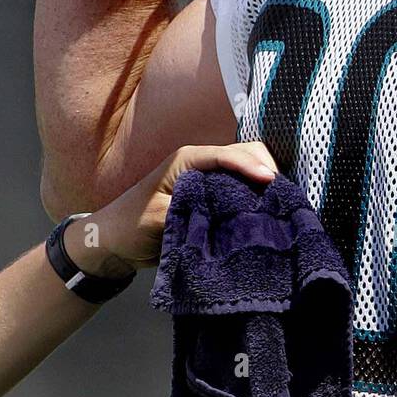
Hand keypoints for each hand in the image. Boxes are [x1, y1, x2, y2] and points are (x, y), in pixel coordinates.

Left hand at [64, 142, 277, 275]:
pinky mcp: (211, 195)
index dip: (251, 165)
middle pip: (243, 154)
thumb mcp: (158, 219)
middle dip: (264, 168)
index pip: (227, 155)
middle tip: (284, 193)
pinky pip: (239, 187)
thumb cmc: (130, 225)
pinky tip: (267, 208)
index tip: (271, 180)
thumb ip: (191, 209)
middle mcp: (200, 163)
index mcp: (187, 160)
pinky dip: (255, 194)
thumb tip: (228, 210)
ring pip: (244, 169)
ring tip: (281, 201)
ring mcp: (207, 178)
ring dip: (262, 181)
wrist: (113, 242)